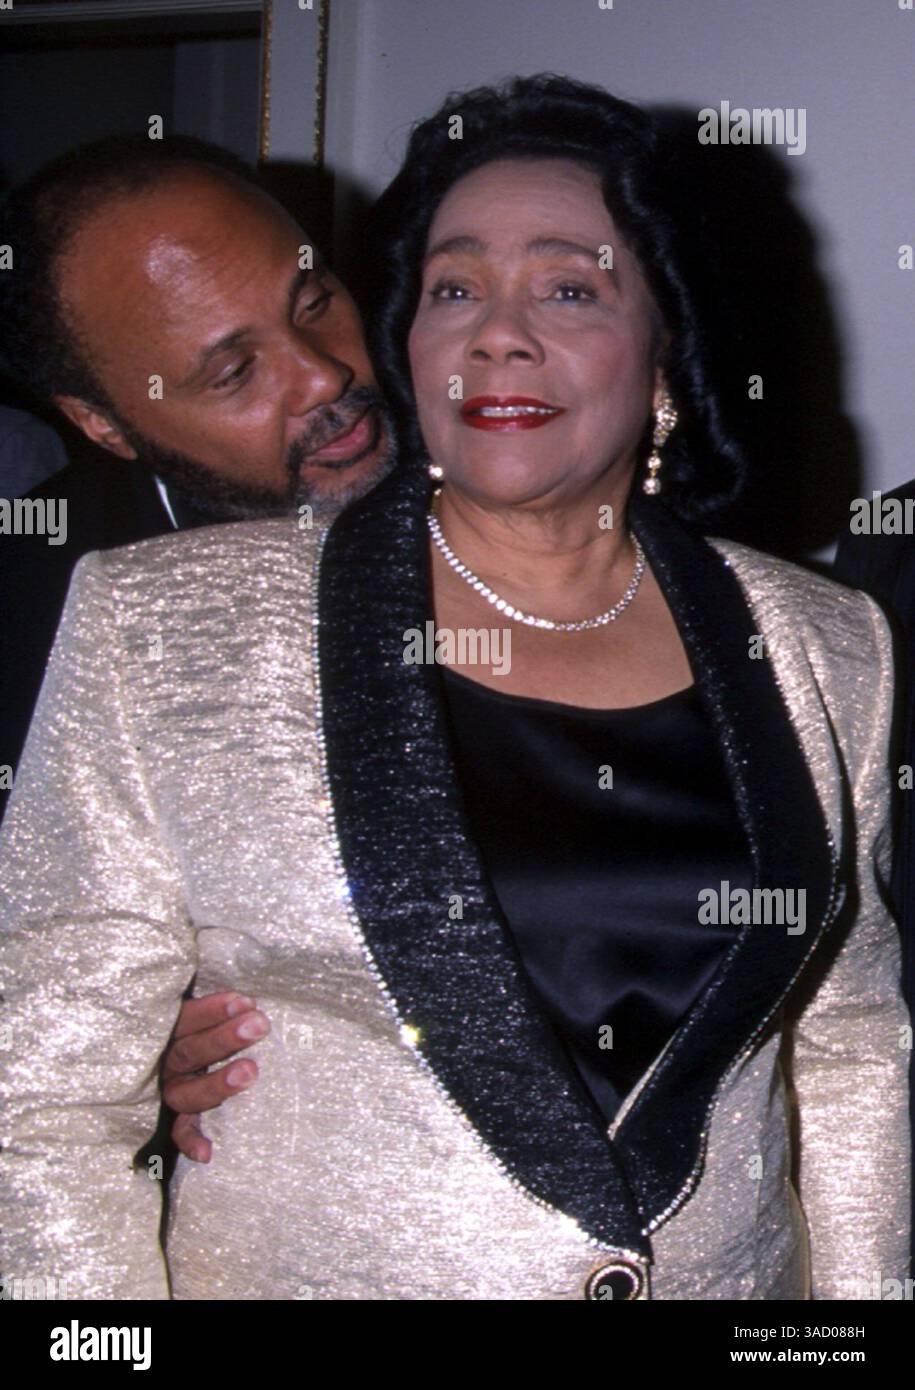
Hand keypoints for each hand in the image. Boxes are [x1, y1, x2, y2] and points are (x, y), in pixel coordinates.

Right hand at [163, 991, 270, 1162]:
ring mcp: (172, 1093)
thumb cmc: (213, 1031)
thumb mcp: (211, 1017)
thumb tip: (254, 999)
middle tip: (259, 1026)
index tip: (245, 1002)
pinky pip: (180, 1133)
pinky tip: (207, 1152)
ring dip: (217, 1083)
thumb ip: (227, 1009)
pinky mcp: (177, 1121)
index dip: (212, 1011)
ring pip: (186, 1093)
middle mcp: (167, 1064)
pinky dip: (191, 1142)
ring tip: (250, 1071)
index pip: (184, 1019)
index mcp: (171, 1033)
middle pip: (189, 1053)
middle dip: (224, 1039)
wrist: (193, 1063)